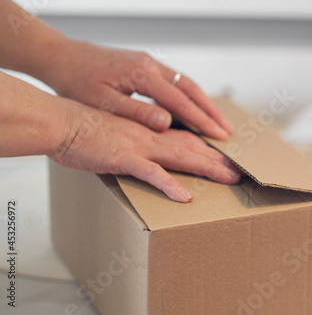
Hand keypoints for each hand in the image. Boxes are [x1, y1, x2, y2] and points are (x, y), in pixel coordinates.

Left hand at [43, 39, 232, 138]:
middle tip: (228, 131)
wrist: (63, 57)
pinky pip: (176, 82)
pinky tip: (196, 108)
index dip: (201, 120)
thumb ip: (137, 113)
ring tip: (219, 122)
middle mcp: (151, 66)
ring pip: (186, 84)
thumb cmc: (77, 81)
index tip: (218, 136)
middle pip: (191, 90)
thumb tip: (166, 124)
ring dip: (205, 103)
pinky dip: (191, 97)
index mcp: (142, 74)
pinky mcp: (146, 66)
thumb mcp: (104, 102)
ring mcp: (150, 64)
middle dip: (211, 111)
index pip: (180, 101)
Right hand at [50, 98, 240, 201]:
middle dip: (219, 161)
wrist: (62, 121)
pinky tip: (184, 196)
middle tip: (242, 172)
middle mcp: (152, 136)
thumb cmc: (88, 129)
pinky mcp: (123, 158)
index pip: (188, 140)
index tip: (228, 159)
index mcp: (151, 131)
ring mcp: (140, 146)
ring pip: (181, 157)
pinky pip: (150, 173)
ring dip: (207, 168)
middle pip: (193, 148)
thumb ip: (139, 142)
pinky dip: (168, 184)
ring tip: (230, 179)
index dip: (210, 149)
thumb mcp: (120, 133)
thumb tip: (152, 156)